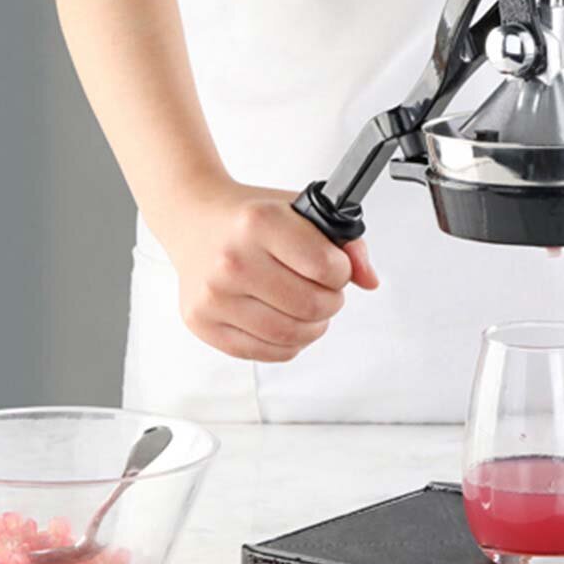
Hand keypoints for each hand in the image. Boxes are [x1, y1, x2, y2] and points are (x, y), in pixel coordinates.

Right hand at [161, 180, 378, 362]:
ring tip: (309, 307)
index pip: (326, 267)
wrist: (194, 219)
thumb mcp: (301, 210)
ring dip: (314, 326)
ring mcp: (214, 295)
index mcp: (259, 223)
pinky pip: (265, 352)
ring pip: (290, 335)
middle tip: (325, 290)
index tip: (336, 268)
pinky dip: (289, 343)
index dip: (342, 271)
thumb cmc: (250, 218)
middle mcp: (232, 260)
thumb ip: (346, 241)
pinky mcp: (203, 323)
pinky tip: (286, 320)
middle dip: (331, 301)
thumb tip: (369, 279)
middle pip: (311, 305)